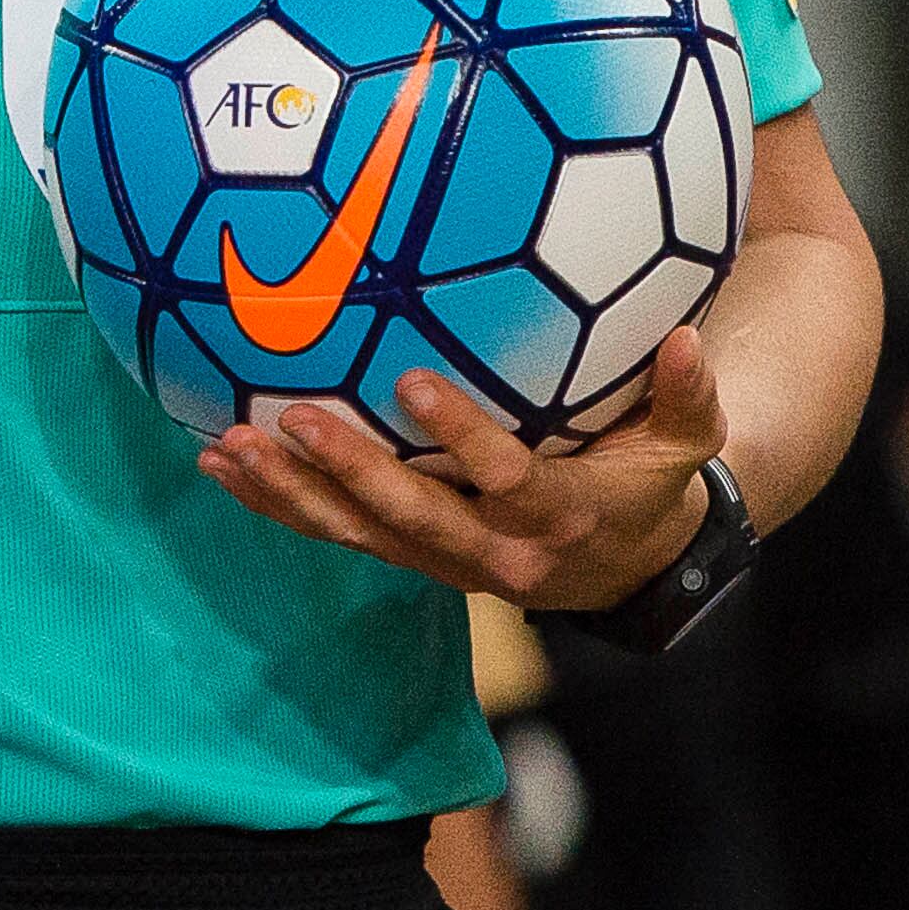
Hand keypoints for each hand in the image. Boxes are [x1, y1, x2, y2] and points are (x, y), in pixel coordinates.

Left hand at [197, 326, 726, 610]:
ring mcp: (441, 560)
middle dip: (348, 471)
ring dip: (290, 495)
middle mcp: (491, 550)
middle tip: (291, 419)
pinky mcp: (408, 557)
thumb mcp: (685, 448)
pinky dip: (277, 504)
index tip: (412, 382)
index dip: (458, 436)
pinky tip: (220, 464)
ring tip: (228, 448)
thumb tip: (687, 339)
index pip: (502, 478)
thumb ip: (688, 397)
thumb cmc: (648, 485)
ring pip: (356, 534)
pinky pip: (336, 535)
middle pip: (408, 516)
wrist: (623, 570)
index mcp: (555, 514)